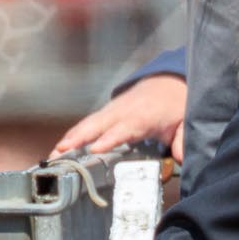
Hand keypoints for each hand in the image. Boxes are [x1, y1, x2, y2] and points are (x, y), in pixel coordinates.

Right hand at [50, 73, 185, 159]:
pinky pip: (88, 123)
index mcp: (142, 116)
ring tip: (53, 154)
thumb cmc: (176, 105)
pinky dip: (74, 134)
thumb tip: (183, 157)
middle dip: (79, 137)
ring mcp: (113, 110)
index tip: (96, 148)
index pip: (124, 129)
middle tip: (61, 151)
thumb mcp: (185, 123)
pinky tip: (62, 147)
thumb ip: (183, 141)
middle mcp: (123, 111)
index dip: (110, 138)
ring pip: (88, 124)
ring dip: (70, 137)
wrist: (170, 82)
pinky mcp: (107, 112)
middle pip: (98, 125)